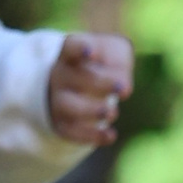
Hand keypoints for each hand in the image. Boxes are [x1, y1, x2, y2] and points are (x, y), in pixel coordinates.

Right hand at [47, 32, 133, 146]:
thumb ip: (119, 61)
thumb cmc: (104, 62)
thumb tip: (123, 86)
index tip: (90, 51)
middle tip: (123, 88)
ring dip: (90, 110)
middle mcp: (61, 75)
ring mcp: (59, 99)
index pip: (70, 47)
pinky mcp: (63, 123)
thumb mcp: (115, 52)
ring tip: (111, 113)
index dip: (79, 48)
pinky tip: (111, 135)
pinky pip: (71, 131)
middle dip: (99, 83)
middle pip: (71, 78)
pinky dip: (90, 136)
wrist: (87, 83)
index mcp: (72, 54)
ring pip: (67, 106)